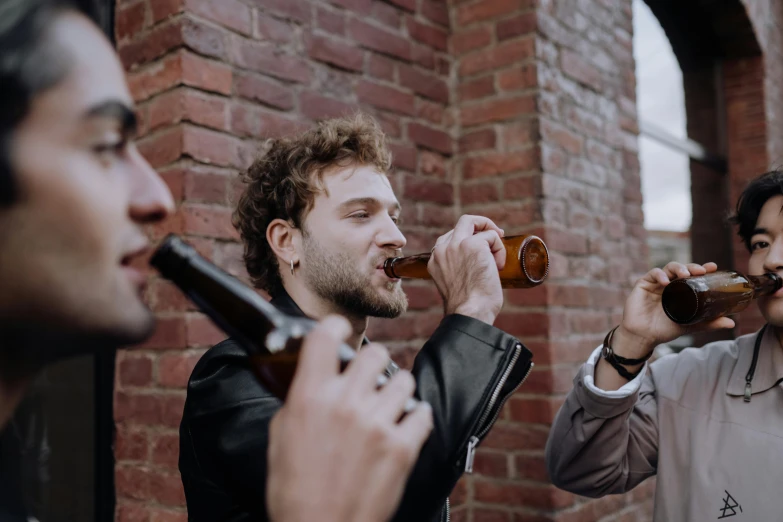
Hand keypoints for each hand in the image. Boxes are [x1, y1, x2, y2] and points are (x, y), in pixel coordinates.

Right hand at [266, 316, 432, 521]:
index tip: (339, 331)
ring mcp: (377, 424)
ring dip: (395, 392)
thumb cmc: (293, 489)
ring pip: (404, 380)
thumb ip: (299, 399)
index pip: (326, 337)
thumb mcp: (280, 437)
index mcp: (310, 397)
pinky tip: (402, 428)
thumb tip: (313, 377)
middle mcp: (345, 404)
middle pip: (375, 354)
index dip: (334, 328)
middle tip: (369, 378)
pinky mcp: (402, 447)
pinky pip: (423, 413)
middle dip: (372, 364)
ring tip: (387, 408)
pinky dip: (414, 419)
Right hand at [427, 215, 505, 324]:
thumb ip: (457, 269)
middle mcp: (442, 249)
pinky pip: (492, 236)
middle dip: (481, 226)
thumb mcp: (454, 284)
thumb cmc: (468, 307)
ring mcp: (456, 245)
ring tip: (497, 257)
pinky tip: (498, 267)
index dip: (469, 241)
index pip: (451, 238)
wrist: (470, 314)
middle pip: (462, 222)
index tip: (482, 250)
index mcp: (435, 260)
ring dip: (491, 235)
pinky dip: (500, 249)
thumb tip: (477, 263)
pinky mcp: (473, 245)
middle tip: (496, 235)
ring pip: (472, 221)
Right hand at [616, 261, 734, 358]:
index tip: (713, 267)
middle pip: (681, 269)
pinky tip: (665, 281)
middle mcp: (669, 284)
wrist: (644, 337)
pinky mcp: (643, 284)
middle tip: (701, 271)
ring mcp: (656, 283)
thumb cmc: (664, 329)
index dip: (702, 269)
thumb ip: (708, 323)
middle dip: (691, 266)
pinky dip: (659, 275)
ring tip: (685, 274)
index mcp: (680, 290)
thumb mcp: (690, 325)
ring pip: (668, 268)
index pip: (692, 275)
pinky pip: (652, 274)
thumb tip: (732, 323)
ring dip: (678, 268)